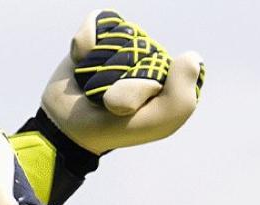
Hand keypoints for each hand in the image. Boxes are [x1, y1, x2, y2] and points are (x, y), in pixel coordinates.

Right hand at [9, 9, 205, 204]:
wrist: (70, 128)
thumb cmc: (116, 128)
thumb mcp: (155, 123)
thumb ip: (180, 98)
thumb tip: (190, 56)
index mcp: (173, 77)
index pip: (164, 66)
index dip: (142, 89)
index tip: (132, 111)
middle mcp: (154, 56)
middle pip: (141, 49)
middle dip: (117, 78)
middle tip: (110, 101)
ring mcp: (128, 42)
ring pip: (120, 36)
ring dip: (99, 65)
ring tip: (96, 84)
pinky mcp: (102, 31)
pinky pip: (97, 22)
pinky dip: (85, 45)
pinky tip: (82, 62)